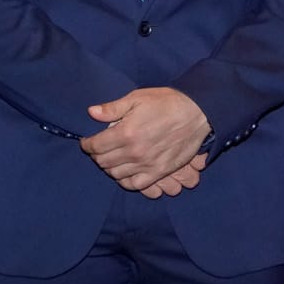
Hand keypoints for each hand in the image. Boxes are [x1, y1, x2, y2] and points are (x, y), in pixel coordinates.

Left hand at [80, 87, 210, 190]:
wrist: (197, 113)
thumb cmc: (166, 102)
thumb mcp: (137, 98)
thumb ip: (112, 108)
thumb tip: (91, 113)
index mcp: (125, 132)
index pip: (95, 146)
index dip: (87, 145)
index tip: (87, 142)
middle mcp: (134, 152)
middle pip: (103, 162)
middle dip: (96, 156)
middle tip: (99, 149)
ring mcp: (146, 164)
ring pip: (116, 174)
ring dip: (109, 167)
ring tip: (111, 159)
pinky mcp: (159, 172)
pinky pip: (135, 184)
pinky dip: (125, 181)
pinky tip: (125, 172)